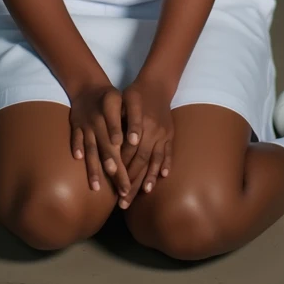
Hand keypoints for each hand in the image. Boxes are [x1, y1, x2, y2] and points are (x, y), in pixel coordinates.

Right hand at [69, 83, 130, 198]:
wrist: (88, 86)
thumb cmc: (112, 99)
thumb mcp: (124, 100)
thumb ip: (131, 118)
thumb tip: (137, 141)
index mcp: (112, 112)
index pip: (118, 129)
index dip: (122, 143)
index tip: (126, 160)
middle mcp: (98, 119)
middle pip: (107, 146)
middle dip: (114, 168)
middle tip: (123, 188)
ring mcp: (85, 123)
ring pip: (90, 147)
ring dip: (93, 167)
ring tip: (97, 186)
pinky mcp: (75, 125)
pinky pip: (75, 137)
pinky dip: (76, 146)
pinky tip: (77, 158)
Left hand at [118, 79, 173, 208]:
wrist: (156, 84)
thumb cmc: (134, 93)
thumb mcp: (123, 101)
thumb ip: (119, 120)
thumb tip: (115, 141)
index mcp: (139, 124)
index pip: (128, 152)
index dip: (121, 169)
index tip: (114, 185)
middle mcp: (152, 131)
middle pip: (141, 160)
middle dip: (132, 181)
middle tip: (124, 200)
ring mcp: (163, 134)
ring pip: (155, 159)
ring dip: (149, 177)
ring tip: (143, 192)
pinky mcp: (170, 134)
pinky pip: (168, 152)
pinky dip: (166, 164)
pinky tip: (162, 176)